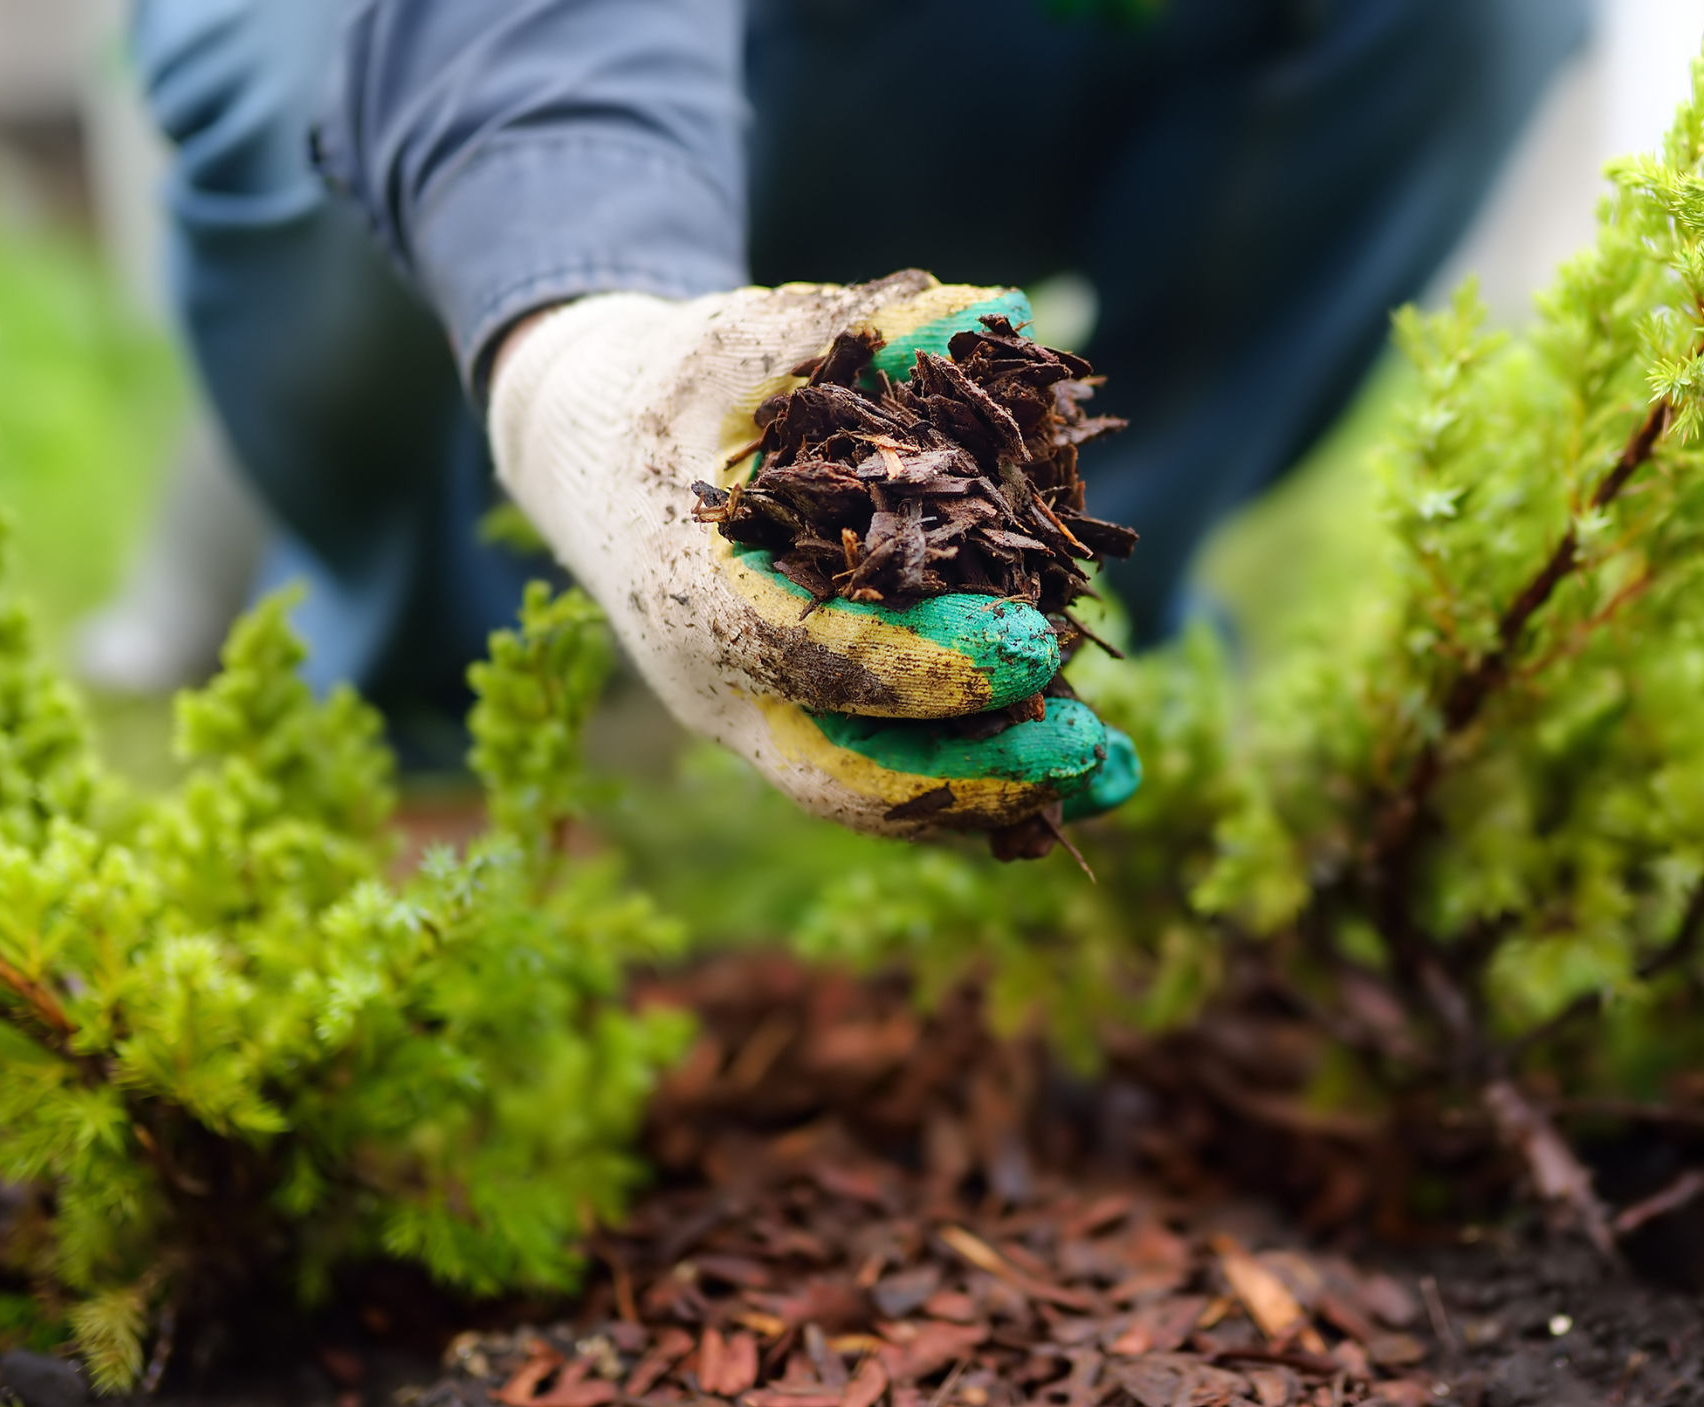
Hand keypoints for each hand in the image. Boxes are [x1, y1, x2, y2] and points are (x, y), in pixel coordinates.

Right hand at [487, 271, 1138, 835]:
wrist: (588, 458)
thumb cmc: (671, 389)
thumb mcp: (743, 339)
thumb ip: (861, 325)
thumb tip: (1002, 311)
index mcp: (690, 591)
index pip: (811, 654)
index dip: (928, 662)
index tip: (1038, 645)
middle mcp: (715, 685)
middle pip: (846, 775)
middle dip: (973, 775)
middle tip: (1089, 747)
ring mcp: (751, 722)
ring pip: (873, 797)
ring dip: (996, 798)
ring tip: (1116, 776)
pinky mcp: (791, 729)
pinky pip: (887, 779)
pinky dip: (980, 784)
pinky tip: (1082, 771)